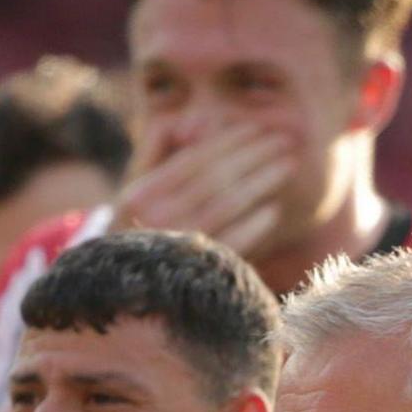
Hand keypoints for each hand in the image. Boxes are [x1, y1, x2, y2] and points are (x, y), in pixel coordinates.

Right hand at [111, 123, 290, 255]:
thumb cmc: (135, 229)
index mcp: (142, 194)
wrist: (124, 288)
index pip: (193, 158)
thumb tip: (186, 122)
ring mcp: (177, 245)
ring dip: (263, 182)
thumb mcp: (133, 191)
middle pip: (216, 177)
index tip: (258, 127)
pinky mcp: (196, 271)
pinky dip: (255, 225)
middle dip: (255, 154)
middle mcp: (157, 217)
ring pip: (228, 205)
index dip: (229, 140)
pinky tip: (274, 210)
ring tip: (287, 166)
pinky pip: (233, 242)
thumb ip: (154, 152)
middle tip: (285, 140)